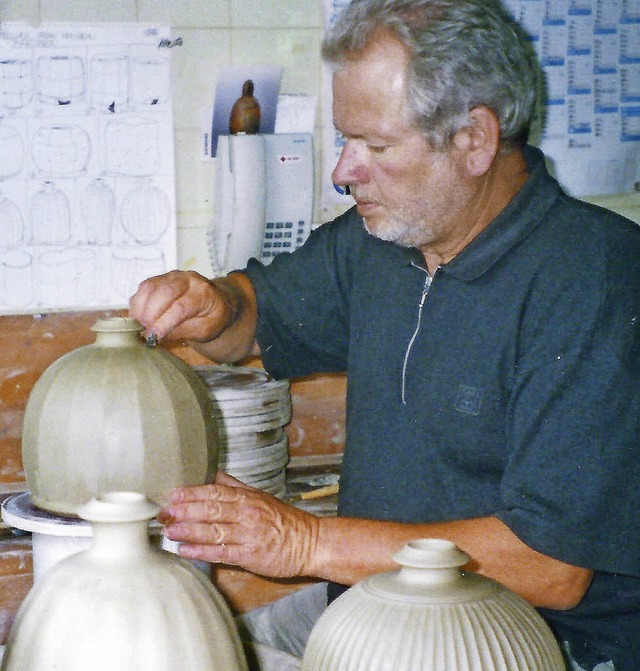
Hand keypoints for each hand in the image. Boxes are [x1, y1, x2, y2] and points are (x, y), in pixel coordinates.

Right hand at [128, 270, 238, 342]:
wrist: (216, 301)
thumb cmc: (212, 318)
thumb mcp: (205, 330)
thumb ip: (182, 332)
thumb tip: (156, 336)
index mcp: (204, 293)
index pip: (181, 307)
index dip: (164, 322)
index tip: (153, 336)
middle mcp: (188, 279)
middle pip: (163, 292)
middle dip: (150, 313)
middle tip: (145, 330)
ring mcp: (172, 276)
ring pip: (150, 286)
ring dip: (140, 308)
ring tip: (140, 325)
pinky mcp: (160, 278)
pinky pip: (143, 287)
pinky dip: (137, 303)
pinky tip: (139, 317)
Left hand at [158, 471, 320, 578]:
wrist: (309, 542)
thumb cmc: (283, 520)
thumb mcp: (260, 496)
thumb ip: (234, 486)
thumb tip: (211, 473)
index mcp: (248, 498)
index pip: (216, 492)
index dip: (193, 493)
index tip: (173, 494)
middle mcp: (247, 514)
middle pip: (212, 509)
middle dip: (185, 511)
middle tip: (164, 512)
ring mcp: (248, 535)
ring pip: (214, 530)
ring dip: (189, 531)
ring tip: (169, 531)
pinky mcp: (250, 556)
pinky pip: (222, 552)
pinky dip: (202, 552)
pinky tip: (185, 551)